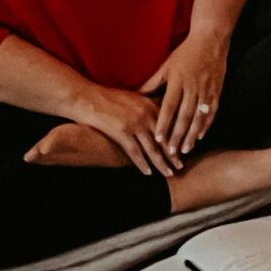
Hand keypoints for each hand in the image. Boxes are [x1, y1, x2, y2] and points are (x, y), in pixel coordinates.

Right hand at [50, 82, 176, 175]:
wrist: (86, 97)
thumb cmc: (108, 98)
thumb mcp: (133, 98)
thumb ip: (147, 107)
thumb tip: (157, 117)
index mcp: (151, 105)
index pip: (170, 125)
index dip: (177, 139)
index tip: (184, 149)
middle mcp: (147, 114)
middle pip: (164, 138)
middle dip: (174, 154)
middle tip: (181, 166)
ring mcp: (135, 124)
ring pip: (153, 148)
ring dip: (162, 163)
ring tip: (169, 173)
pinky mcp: (122, 132)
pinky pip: (135, 152)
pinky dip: (142, 164)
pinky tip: (148, 173)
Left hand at [140, 25, 230, 155]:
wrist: (211, 38)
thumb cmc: (186, 53)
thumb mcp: (166, 65)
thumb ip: (152, 83)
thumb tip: (136, 96)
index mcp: (178, 81)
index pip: (169, 106)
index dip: (164, 123)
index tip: (157, 138)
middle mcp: (193, 87)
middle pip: (184, 116)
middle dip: (177, 136)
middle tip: (170, 152)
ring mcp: (207, 89)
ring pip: (199, 117)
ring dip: (192, 135)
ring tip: (185, 150)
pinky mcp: (217, 90)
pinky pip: (212, 111)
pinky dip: (206, 125)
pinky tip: (201, 136)